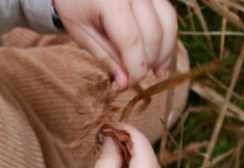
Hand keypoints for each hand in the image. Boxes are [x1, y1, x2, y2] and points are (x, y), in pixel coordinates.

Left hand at [53, 0, 177, 88]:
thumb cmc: (75, 6)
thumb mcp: (82, 34)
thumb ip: (106, 57)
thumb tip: (126, 82)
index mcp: (110, 0)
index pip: (131, 40)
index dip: (135, 67)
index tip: (131, 84)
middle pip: (154, 34)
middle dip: (148, 61)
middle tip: (136, 78)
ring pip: (168, 24)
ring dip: (164, 51)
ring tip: (156, 71)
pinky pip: (168, 16)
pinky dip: (167, 37)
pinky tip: (160, 56)